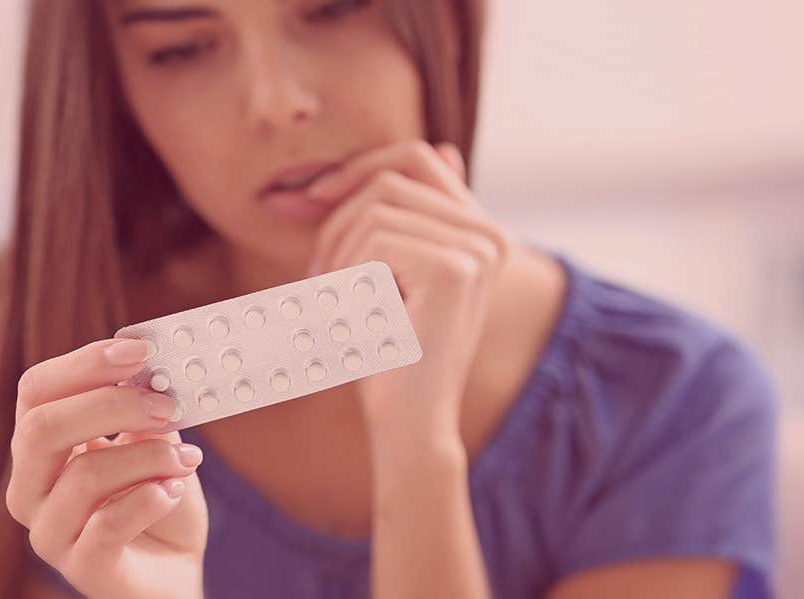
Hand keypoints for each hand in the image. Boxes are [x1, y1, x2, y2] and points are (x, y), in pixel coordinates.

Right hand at [7, 338, 208, 598]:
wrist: (172, 573)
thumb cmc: (156, 502)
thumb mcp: (153, 444)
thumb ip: (144, 412)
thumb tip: (150, 373)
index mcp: (40, 447)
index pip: (36, 390)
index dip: (84, 363)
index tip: (139, 350)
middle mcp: (30, 488)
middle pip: (42, 428)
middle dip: (113, 405)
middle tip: (168, 404)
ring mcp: (50, 532)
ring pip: (84, 475)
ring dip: (148, 458)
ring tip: (186, 459)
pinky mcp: (81, 568)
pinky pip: (107, 526)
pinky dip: (150, 499)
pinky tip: (174, 491)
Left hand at [305, 140, 510, 440]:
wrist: (408, 422)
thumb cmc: (388, 350)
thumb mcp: (392, 272)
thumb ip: (408, 217)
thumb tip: (441, 147)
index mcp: (478, 228)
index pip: (415, 157)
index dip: (358, 167)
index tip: (315, 198)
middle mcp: (489, 232)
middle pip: (388, 179)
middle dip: (336, 222)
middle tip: (317, 279)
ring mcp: (478, 248)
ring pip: (375, 210)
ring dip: (337, 256)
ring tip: (336, 305)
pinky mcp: (456, 269)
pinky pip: (375, 241)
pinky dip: (348, 278)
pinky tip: (356, 318)